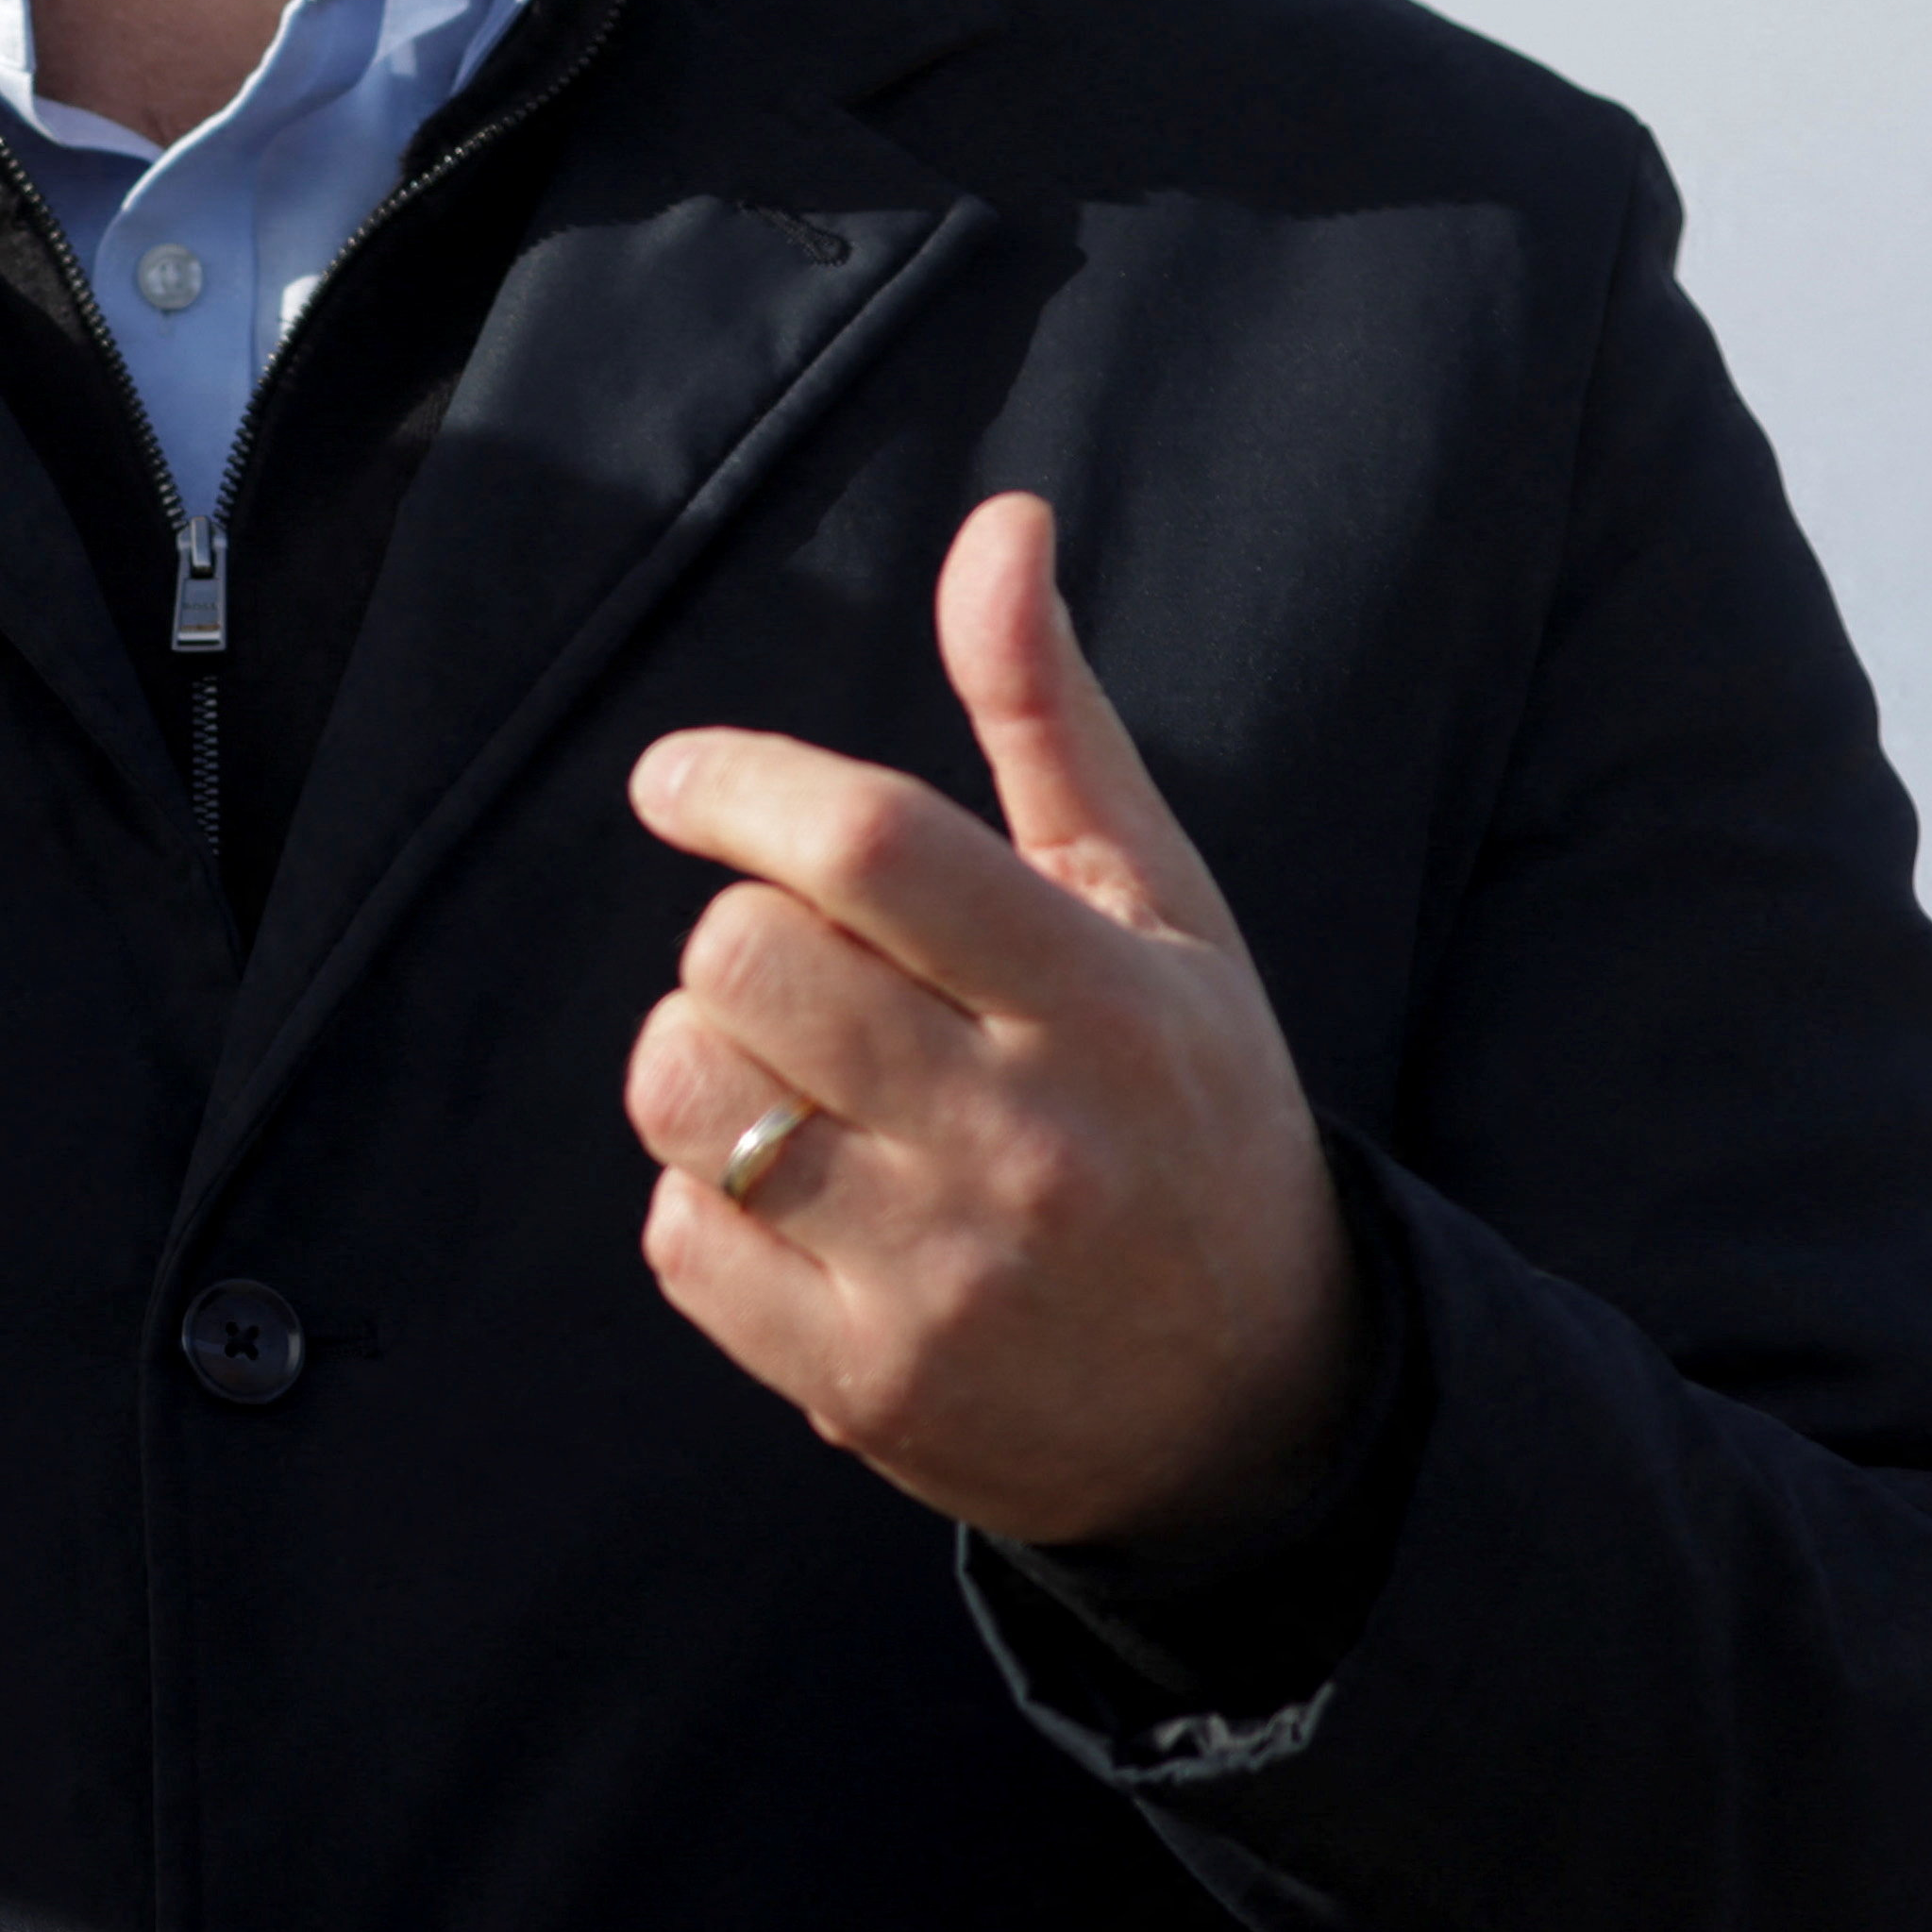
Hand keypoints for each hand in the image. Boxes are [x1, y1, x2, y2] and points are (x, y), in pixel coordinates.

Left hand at [617, 494, 1354, 1549]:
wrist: (1254, 1407)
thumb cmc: (1186, 1107)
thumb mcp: (1156, 909)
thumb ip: (1052, 719)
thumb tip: (999, 524)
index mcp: (1103, 1004)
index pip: (868, 844)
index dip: (736, 784)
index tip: (679, 780)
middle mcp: (1026, 1142)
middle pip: (744, 959)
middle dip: (738, 932)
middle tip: (802, 964)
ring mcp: (941, 1276)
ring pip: (687, 1090)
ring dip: (700, 1058)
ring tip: (796, 1075)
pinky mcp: (865, 1386)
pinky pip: (676, 1235)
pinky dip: (702, 1200)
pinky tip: (803, 1200)